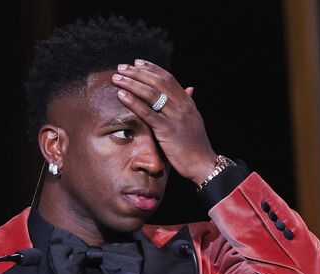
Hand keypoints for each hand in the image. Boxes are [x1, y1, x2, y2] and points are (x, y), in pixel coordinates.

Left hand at [112, 60, 216, 184]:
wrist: (203, 163)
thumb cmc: (196, 145)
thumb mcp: (194, 119)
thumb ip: (188, 103)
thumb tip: (189, 88)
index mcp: (188, 102)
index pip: (168, 78)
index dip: (152, 69)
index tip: (137, 63)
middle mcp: (182, 106)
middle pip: (158, 82)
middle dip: (138, 73)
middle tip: (122, 68)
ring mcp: (175, 117)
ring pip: (151, 94)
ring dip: (131, 84)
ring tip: (117, 79)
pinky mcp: (167, 130)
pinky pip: (147, 113)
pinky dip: (133, 102)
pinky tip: (121, 95)